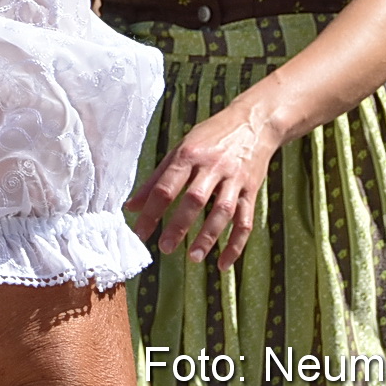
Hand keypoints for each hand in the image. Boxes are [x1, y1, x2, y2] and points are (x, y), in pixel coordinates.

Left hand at [125, 106, 278, 269]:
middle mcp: (212, 167)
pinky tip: (223, 263)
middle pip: (194, 199)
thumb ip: (156, 178)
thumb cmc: (211, 136)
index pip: (166, 187)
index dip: (151, 212)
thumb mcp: (181, 149)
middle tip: (165, 248)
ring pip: (222, 212)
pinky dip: (236, 244)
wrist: (254, 122)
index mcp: (189, 155)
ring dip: (208, 237)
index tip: (140, 233)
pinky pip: (245, 220)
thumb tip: (131, 206)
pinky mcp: (251, 190)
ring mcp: (234, 179)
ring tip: (193, 258)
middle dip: (179, 226)